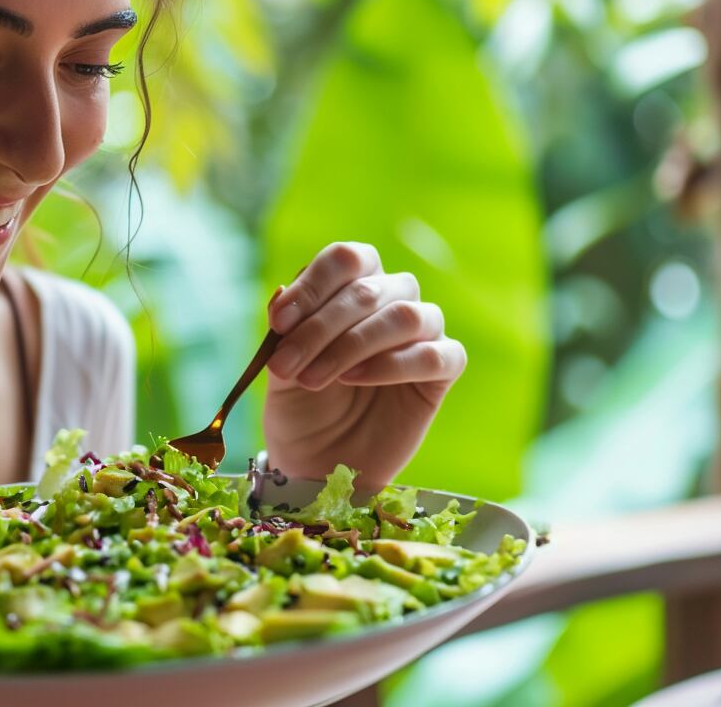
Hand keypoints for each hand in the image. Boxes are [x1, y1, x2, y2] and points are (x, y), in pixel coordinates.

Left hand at [261, 242, 466, 489]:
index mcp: (353, 285)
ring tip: (316, 378)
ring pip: (405, 316)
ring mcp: (422, 333)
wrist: (318, 462)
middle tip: (286, 365)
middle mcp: (393, 299)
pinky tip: (357, 379)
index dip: (313, 285)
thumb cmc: (302, 406)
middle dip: (321, 327)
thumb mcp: (280, 369)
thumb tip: (282, 293)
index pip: (346, 259)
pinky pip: (434, 355)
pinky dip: (394, 365)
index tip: (279, 323)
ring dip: (353, 345)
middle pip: (370, 288)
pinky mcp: (442, 370)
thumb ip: (283, 332)